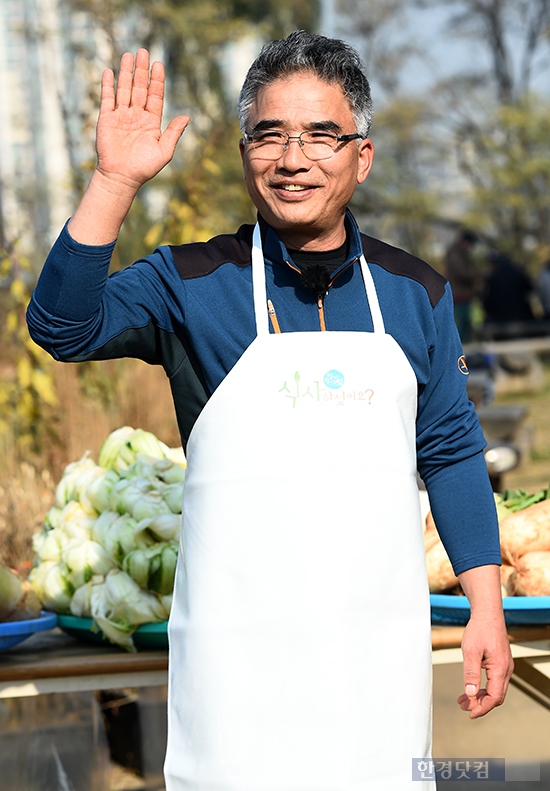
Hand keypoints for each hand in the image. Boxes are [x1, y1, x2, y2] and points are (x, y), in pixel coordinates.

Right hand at [96, 49, 189, 191]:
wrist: (121, 178)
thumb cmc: (144, 168)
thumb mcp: (164, 151)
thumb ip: (174, 132)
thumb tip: (187, 116)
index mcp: (151, 122)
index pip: (155, 96)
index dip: (157, 80)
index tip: (159, 64)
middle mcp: (136, 116)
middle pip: (140, 88)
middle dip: (142, 70)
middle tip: (144, 51)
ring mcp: (121, 116)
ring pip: (124, 89)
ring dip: (126, 73)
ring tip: (129, 55)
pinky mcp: (106, 119)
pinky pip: (107, 98)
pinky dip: (108, 85)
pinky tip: (110, 71)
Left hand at [456, 613, 513, 718]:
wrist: (488, 614)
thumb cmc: (479, 629)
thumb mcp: (470, 651)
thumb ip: (470, 673)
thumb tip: (469, 693)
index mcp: (500, 668)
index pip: (494, 697)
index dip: (482, 708)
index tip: (470, 714)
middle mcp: (506, 669)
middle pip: (496, 696)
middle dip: (480, 704)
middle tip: (463, 707)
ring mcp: (505, 666)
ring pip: (496, 689)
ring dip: (480, 696)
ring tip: (463, 699)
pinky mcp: (501, 662)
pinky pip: (495, 681)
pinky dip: (483, 687)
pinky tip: (471, 687)